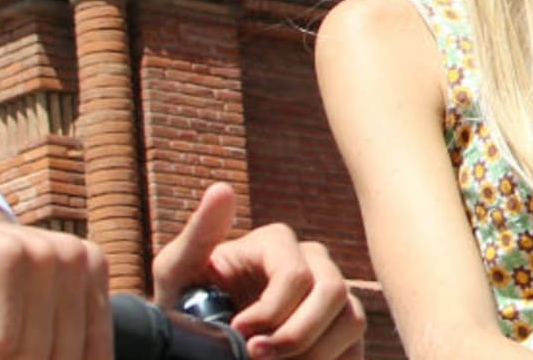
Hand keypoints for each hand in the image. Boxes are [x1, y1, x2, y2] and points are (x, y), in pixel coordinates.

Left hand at [150, 182, 363, 359]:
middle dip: (297, 334)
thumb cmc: (186, 301)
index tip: (238, 334)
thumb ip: (199, 233)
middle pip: (333, 292)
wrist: (198, 337)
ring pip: (352, 319)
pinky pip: (355, 345)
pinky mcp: (341, 327)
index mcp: (277, 242)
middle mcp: (313, 260)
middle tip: (259, 357)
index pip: (295, 274)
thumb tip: (222, 190)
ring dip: (316, 353)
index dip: (270, 312)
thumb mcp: (177, 270)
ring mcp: (331, 293)